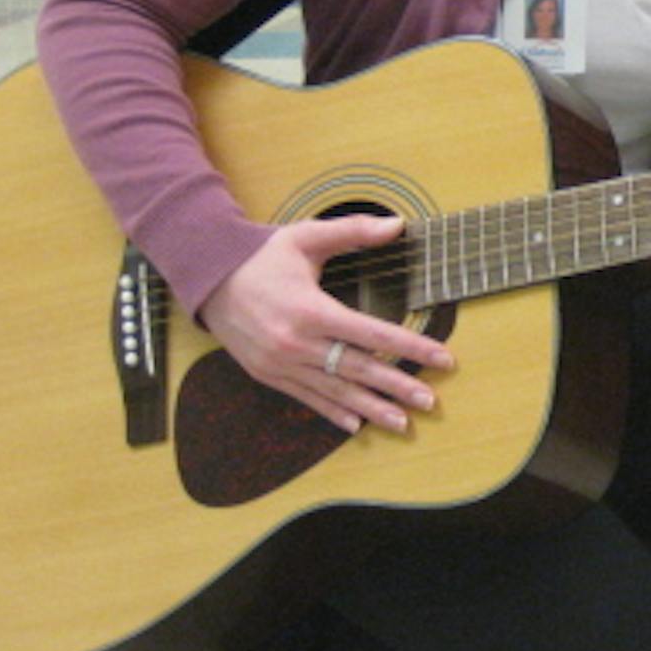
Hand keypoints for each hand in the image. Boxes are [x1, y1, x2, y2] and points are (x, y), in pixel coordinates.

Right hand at [199, 215, 452, 433]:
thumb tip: (398, 224)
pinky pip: (306, 398)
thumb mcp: (305, 236)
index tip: (444, 358)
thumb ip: (352, 231)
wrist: (207, 278)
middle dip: (398, 387)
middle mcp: (296, 343)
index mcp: (310, 309)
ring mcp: (280, 364)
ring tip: (403, 422)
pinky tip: (356, 426)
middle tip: (431, 401)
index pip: (373, 334)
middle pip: (358, 370)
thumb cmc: (262, 255)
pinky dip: (332, 413)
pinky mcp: (267, 374)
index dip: (412, 347)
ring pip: (335, 392)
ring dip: (371, 409)